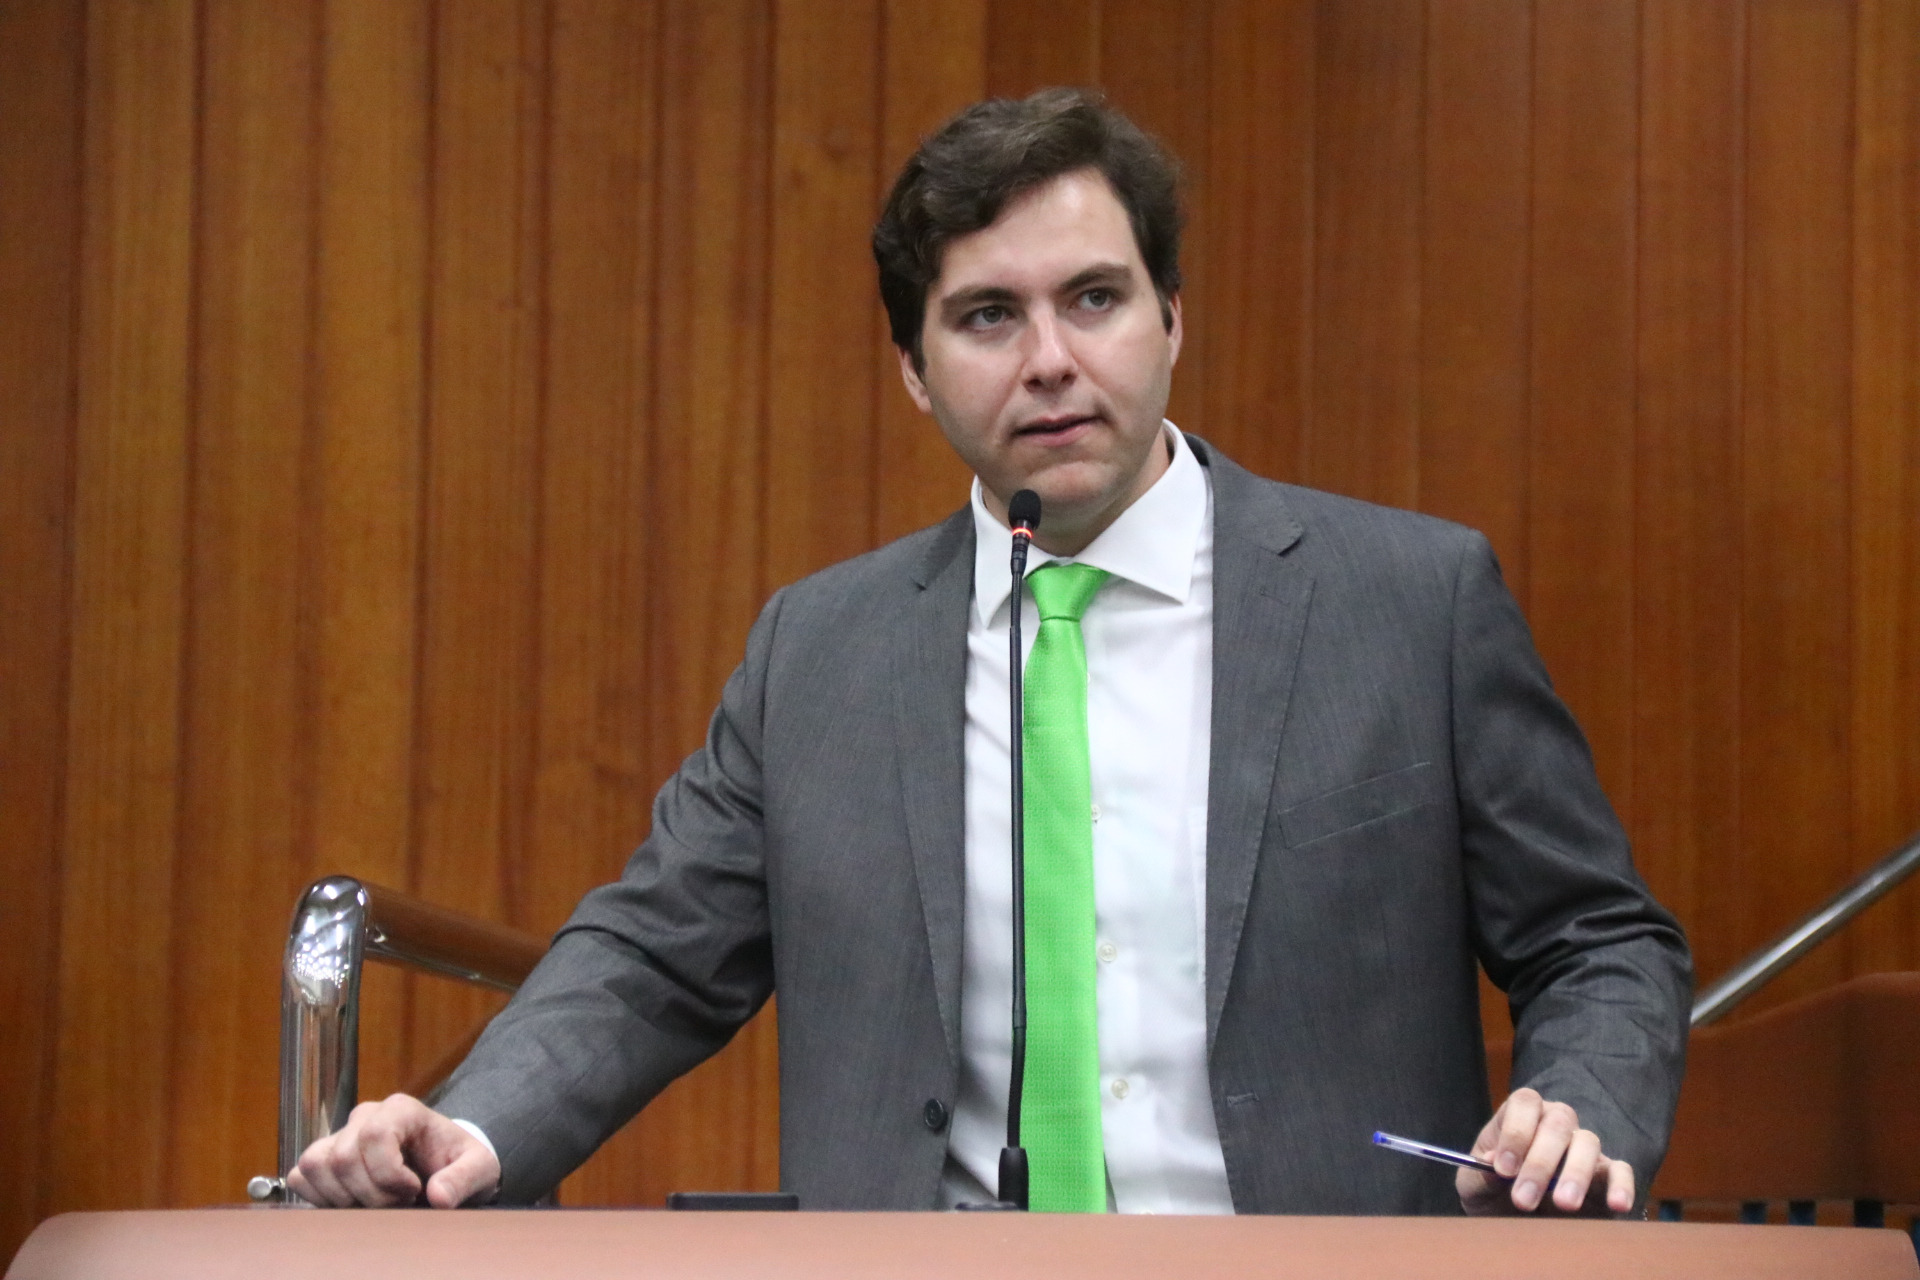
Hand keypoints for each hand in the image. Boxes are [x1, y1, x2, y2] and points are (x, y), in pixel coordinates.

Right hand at [286, 1093, 499, 1207]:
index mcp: (402, 1110)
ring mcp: (340, 1135)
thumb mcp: (479, 1168)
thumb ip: (464, 1179)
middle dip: (370, 1193)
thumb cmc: (460, 1163)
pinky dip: (320, 1198)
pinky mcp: (324, 1157)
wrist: (446, 1165)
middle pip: (342, 1157)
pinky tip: (353, 1204)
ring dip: (343, 1197)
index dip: (388, 1174)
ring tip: (377, 1203)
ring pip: (316, 1166)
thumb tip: (437, 1196)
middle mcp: (365, 1116)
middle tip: (399, 1202)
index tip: (413, 1190)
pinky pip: (301, 1176)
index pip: (374, 1136)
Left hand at [1455, 1087, 1634, 1216]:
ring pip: (1587, 1142)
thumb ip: (1481, 1174)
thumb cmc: (1490, 1197)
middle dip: (1539, 1162)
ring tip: (1563, 1205)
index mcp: (1520, 1116)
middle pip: (1557, 1122)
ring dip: (1574, 1173)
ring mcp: (1583, 1148)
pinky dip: (1621, 1184)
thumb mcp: (1475, 1187)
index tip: (1503, 1169)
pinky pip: (1621, 1170)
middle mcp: (1555, 1124)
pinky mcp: (1606, 1176)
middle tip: (1523, 1199)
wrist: (1511, 1224)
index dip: (1515, 1132)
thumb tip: (1494, 1164)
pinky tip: (1617, 1204)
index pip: (1525, 1103)